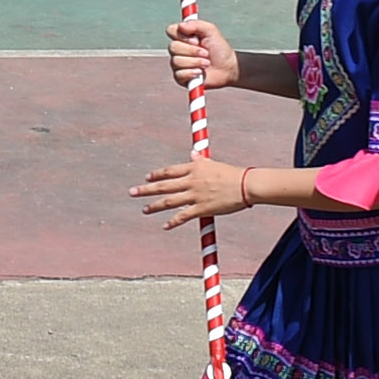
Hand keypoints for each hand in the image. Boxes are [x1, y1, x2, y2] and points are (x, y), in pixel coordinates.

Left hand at [129, 156, 255, 228]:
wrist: (246, 185)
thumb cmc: (232, 174)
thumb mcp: (213, 164)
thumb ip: (200, 161)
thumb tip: (193, 153)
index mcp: (194, 168)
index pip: (170, 171)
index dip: (156, 175)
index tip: (147, 177)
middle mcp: (191, 180)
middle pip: (163, 185)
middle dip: (146, 189)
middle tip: (132, 192)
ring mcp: (195, 195)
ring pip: (169, 201)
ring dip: (154, 206)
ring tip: (144, 210)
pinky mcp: (202, 208)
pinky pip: (183, 216)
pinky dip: (173, 221)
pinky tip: (165, 225)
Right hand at [167, 12, 242, 97]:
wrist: (228, 68)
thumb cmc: (219, 49)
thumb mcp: (211, 31)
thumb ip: (196, 25)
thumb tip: (181, 26)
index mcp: (183, 36)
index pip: (170, 30)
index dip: (182, 35)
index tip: (196, 39)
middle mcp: (178, 49)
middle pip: (173, 47)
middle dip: (192, 51)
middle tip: (206, 53)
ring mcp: (178, 64)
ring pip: (176, 61)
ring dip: (195, 62)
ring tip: (206, 63)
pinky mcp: (181, 77)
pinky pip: (179, 75)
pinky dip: (191, 73)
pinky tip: (200, 73)